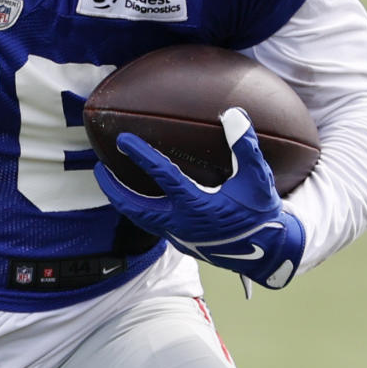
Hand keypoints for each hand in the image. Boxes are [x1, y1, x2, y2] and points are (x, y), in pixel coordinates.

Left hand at [94, 108, 304, 288]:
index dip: (141, 155)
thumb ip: (245, 147)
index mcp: (196, 206)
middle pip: (134, 207)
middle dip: (113, 189)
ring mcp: (179, 237)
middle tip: (99, 169)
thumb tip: (233, 114)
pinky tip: (142, 199)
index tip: (122, 140)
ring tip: (112, 184)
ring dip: (124, 202)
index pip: (162, 176)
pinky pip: (154, 225)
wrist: (268, 254)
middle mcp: (181, 224)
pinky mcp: (182, 244)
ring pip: (141, 219)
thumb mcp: (258, 180)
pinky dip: (142, 211)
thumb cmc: (261, 213)